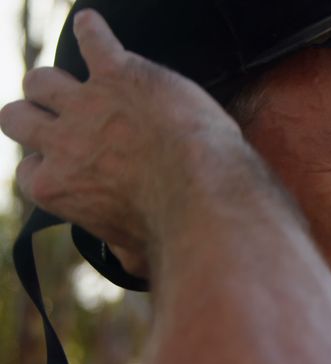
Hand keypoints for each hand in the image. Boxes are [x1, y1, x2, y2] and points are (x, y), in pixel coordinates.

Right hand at [0, 10, 247, 274]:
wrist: (202, 190)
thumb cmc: (174, 228)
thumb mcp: (138, 252)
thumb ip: (124, 250)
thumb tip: (129, 262)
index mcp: (57, 187)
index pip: (30, 172)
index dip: (47, 167)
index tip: (65, 166)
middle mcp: (60, 141)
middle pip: (17, 117)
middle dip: (32, 118)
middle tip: (50, 117)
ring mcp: (87, 102)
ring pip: (42, 79)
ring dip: (53, 81)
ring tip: (67, 82)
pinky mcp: (122, 74)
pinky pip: (94, 40)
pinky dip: (92, 31)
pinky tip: (93, 25)